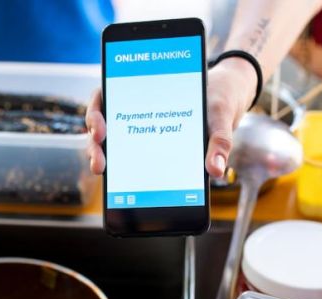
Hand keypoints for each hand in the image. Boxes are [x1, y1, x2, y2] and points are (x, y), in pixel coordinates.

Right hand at [85, 58, 256, 176]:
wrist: (226, 99)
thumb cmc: (218, 99)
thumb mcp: (220, 115)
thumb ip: (219, 140)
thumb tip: (216, 171)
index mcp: (142, 90)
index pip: (105, 97)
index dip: (96, 114)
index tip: (101, 130)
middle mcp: (135, 110)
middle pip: (102, 126)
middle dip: (95, 146)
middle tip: (99, 165)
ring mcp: (140, 129)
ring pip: (112, 144)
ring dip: (103, 159)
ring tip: (104, 173)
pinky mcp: (150, 146)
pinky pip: (131, 159)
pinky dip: (124, 171)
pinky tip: (127, 185)